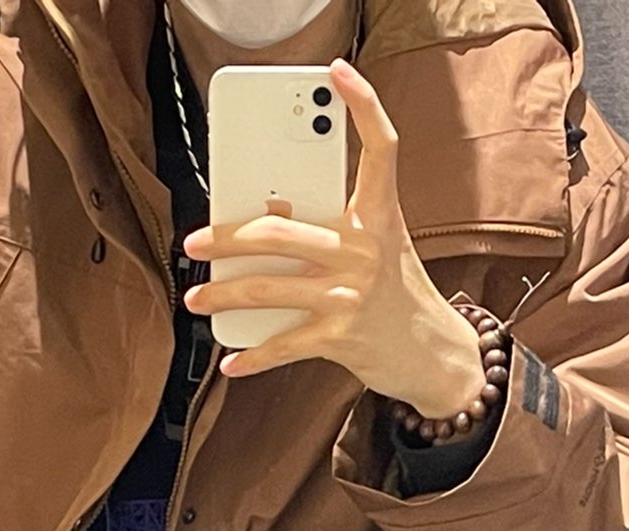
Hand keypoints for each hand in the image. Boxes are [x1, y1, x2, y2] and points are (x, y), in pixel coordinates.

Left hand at [180, 58, 498, 420]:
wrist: (432, 355)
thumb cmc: (394, 293)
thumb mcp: (378, 246)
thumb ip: (333, 225)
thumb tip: (266, 217)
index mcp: (378, 217)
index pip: (379, 149)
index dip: (364, 106)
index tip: (340, 72)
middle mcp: (364, 251)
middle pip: (279, 231)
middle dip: (226, 238)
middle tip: (196, 241)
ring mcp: (349, 295)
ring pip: (267, 288)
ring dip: (222, 294)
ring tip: (195, 297)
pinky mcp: (340, 338)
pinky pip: (282, 346)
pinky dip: (252, 357)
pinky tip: (230, 359)